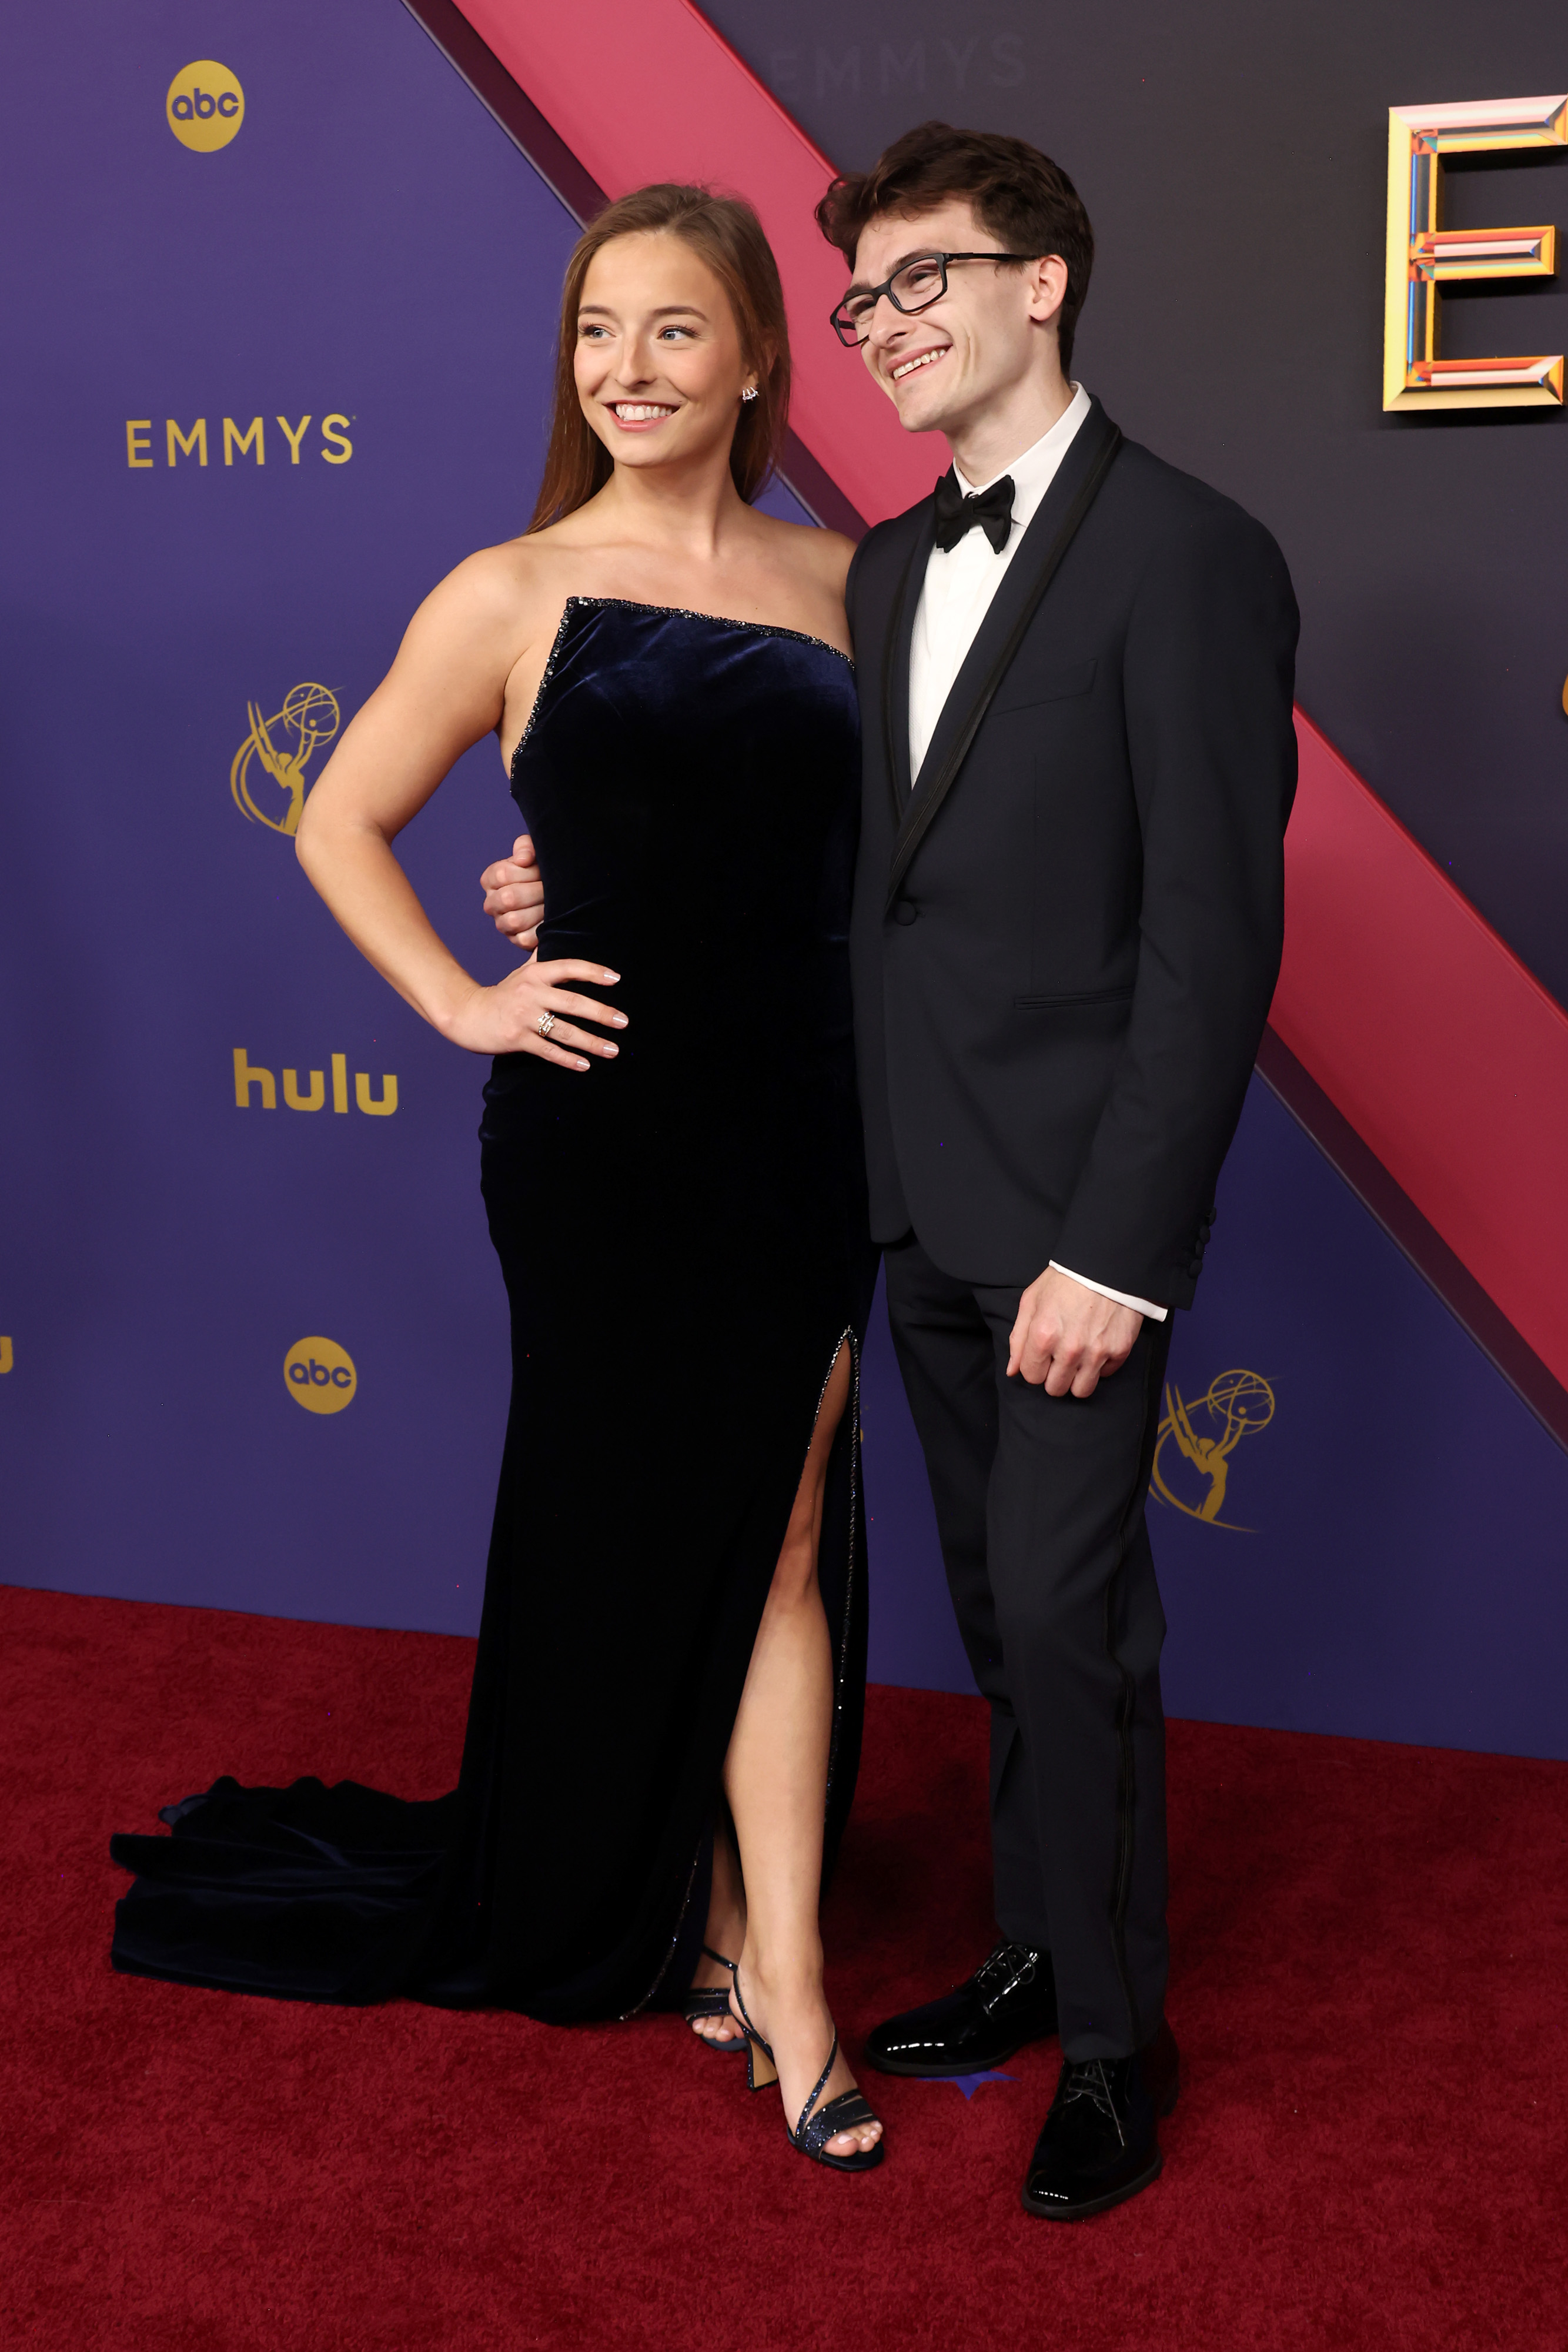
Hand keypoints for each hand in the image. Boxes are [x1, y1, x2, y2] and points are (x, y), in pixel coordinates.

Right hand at [440, 956, 625, 1069]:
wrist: (468, 1015)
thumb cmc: (503, 994)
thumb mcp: (522, 973)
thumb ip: (541, 959)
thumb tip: (553, 933)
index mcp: (535, 975)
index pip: (569, 968)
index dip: (593, 972)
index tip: (616, 979)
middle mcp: (531, 993)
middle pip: (572, 1002)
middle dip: (601, 1013)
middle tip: (624, 1021)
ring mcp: (524, 1018)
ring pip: (564, 1031)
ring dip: (592, 1042)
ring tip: (614, 1050)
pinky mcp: (517, 1039)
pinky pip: (548, 1051)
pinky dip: (568, 1059)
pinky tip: (586, 1065)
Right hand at [481, 833, 544, 951]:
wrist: (560, 894)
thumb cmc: (542, 871)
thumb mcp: (535, 852)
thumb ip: (526, 846)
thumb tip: (523, 859)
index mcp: (491, 879)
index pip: (502, 875)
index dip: (527, 872)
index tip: (542, 871)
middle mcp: (491, 903)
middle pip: (508, 898)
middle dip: (536, 892)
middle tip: (551, 888)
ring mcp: (502, 924)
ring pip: (514, 921)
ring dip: (539, 910)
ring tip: (552, 903)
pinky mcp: (516, 940)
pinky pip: (525, 939)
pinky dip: (541, 929)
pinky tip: (551, 918)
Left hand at [1006, 1267, 1140, 1397]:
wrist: (1105, 1265)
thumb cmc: (1065, 1280)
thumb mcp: (1032, 1301)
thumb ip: (1018, 1338)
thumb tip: (1013, 1370)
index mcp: (1043, 1335)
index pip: (1031, 1376)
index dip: (1033, 1367)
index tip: (1040, 1356)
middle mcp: (1070, 1349)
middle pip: (1055, 1388)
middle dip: (1053, 1376)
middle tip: (1058, 1359)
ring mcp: (1097, 1352)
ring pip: (1081, 1391)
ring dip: (1076, 1379)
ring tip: (1077, 1361)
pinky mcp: (1119, 1351)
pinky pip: (1104, 1375)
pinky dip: (1099, 1366)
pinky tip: (1096, 1346)